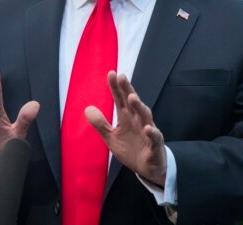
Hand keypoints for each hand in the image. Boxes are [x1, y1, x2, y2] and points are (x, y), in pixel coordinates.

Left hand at [85, 71, 166, 186]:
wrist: (148, 169)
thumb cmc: (131, 149)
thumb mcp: (112, 137)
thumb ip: (101, 124)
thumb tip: (87, 108)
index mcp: (127, 118)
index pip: (121, 99)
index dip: (116, 87)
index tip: (111, 73)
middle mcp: (139, 121)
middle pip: (133, 103)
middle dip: (128, 90)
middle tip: (121, 77)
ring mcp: (148, 132)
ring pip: (145, 117)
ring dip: (139, 107)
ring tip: (132, 97)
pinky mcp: (155, 146)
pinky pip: (155, 139)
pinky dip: (153, 133)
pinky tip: (148, 128)